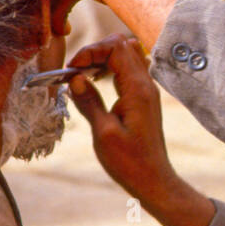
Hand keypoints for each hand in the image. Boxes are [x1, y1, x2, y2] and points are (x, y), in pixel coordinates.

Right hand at [65, 35, 175, 198]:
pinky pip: (128, 70)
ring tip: (82, 75)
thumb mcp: (103, 134)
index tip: (71, 69)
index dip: (91, 51)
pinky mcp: (143, 98)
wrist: (153, 180)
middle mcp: (146, 85)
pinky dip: (110, 68)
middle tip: (74, 71)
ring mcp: (147, 90)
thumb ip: (89, 102)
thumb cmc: (130, 162)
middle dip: (95, 51)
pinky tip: (95, 82)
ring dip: (103, 58)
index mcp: (138, 89)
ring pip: (127, 54)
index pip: (116, 48)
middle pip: (122, 45)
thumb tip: (75, 78)